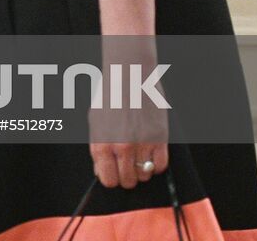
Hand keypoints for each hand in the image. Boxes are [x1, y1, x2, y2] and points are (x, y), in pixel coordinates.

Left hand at [88, 37, 168, 187]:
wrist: (128, 76)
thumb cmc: (110, 96)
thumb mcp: (95, 123)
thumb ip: (98, 149)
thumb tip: (101, 170)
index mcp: (101, 144)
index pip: (108, 180)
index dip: (112, 178)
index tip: (115, 173)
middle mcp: (120, 148)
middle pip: (127, 181)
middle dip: (128, 176)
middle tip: (128, 165)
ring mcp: (141, 144)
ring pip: (145, 175)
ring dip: (143, 169)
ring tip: (139, 155)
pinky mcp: (159, 138)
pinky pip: (161, 166)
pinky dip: (156, 164)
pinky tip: (151, 153)